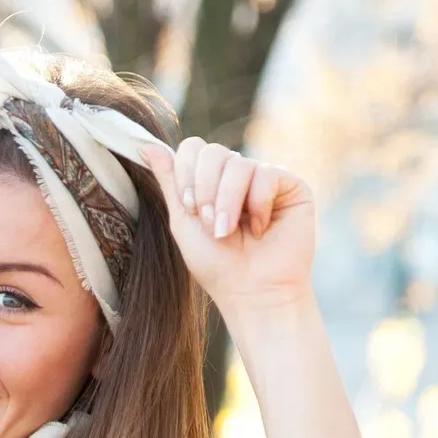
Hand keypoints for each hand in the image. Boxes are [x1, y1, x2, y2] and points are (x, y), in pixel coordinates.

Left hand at [140, 138, 316, 316]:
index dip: (186, 174)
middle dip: (205, 191)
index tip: (190, 209)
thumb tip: (145, 145)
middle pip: (213, 151)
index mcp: (211, 180)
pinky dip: (258, 205)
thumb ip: (169, 182)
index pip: (193, 148)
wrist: (251, 292)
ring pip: (238, 163)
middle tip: (211, 224)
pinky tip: (261, 228)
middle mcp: (238, 175)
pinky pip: (267, 174)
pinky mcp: (292, 186)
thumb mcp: (182, 221)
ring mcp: (265, 178)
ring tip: (230, 231)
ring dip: (227, 202)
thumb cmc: (216, 264)